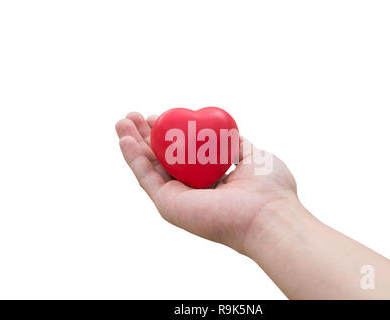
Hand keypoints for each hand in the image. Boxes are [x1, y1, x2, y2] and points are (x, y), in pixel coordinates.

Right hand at [115, 112, 301, 253]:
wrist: (268, 215)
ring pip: (150, 168)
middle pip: (162, 159)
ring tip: (120, 122)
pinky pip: (147, 179)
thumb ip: (237, 145)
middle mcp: (193, 190)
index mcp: (212, 180)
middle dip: (146, 137)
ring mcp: (179, 199)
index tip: (161, 116)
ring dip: (132, 144)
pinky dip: (133, 159)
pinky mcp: (169, 206)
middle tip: (133, 116)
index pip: (183, 154)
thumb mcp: (254, 156)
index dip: (170, 135)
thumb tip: (228, 132)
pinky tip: (124, 140)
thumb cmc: (269, 188)